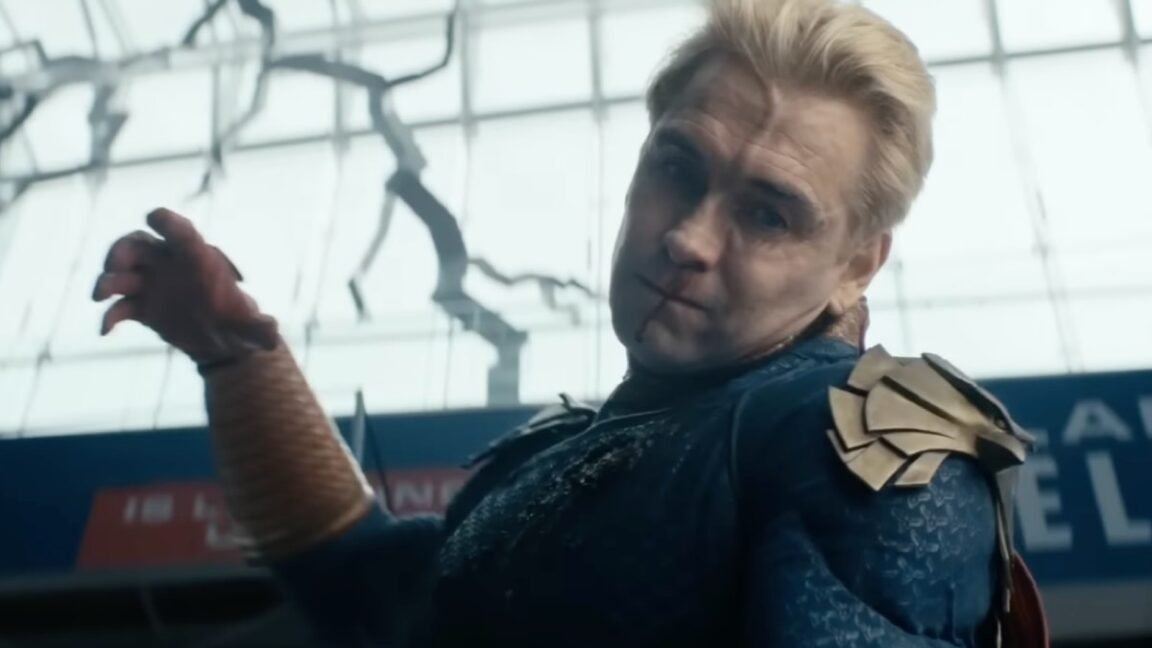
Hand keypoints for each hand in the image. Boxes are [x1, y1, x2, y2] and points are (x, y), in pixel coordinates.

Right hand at [92, 208, 278, 364]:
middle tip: (113, 266)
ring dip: (108, 281)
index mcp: (198, 258)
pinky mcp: (142, 307)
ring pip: (122, 273)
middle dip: (122, 250)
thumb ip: (262, 330)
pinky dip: (110, 316)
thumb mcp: (254, 329)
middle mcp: (170, 264)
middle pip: (139, 244)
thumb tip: (273, 337)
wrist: (224, 343)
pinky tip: (105, 331)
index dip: (166, 221)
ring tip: (100, 297)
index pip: (180, 230)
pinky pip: (120, 307)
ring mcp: (153, 284)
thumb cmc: (241, 323)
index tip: (153, 217)